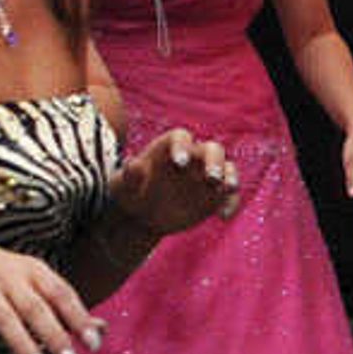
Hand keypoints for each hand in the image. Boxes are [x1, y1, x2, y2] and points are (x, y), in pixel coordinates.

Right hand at [0, 240, 96, 353]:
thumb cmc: (1, 279)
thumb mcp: (33, 283)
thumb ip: (65, 306)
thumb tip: (102, 330)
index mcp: (32, 270)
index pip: (61, 293)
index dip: (78, 318)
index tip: (94, 344)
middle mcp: (8, 276)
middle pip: (34, 307)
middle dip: (54, 335)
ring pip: (5, 318)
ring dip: (23, 345)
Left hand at [110, 125, 240, 240]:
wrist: (140, 216)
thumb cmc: (129, 193)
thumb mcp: (122, 186)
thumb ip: (129, 175)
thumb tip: (133, 165)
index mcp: (168, 148)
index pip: (181, 137)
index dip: (182, 146)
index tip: (178, 162)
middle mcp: (192, 157)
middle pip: (212, 149)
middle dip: (214, 161)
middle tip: (211, 178)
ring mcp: (206, 175)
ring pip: (227, 168)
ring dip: (230, 177)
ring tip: (228, 188)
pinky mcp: (214, 195)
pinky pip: (228, 196)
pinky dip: (230, 203)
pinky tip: (223, 216)